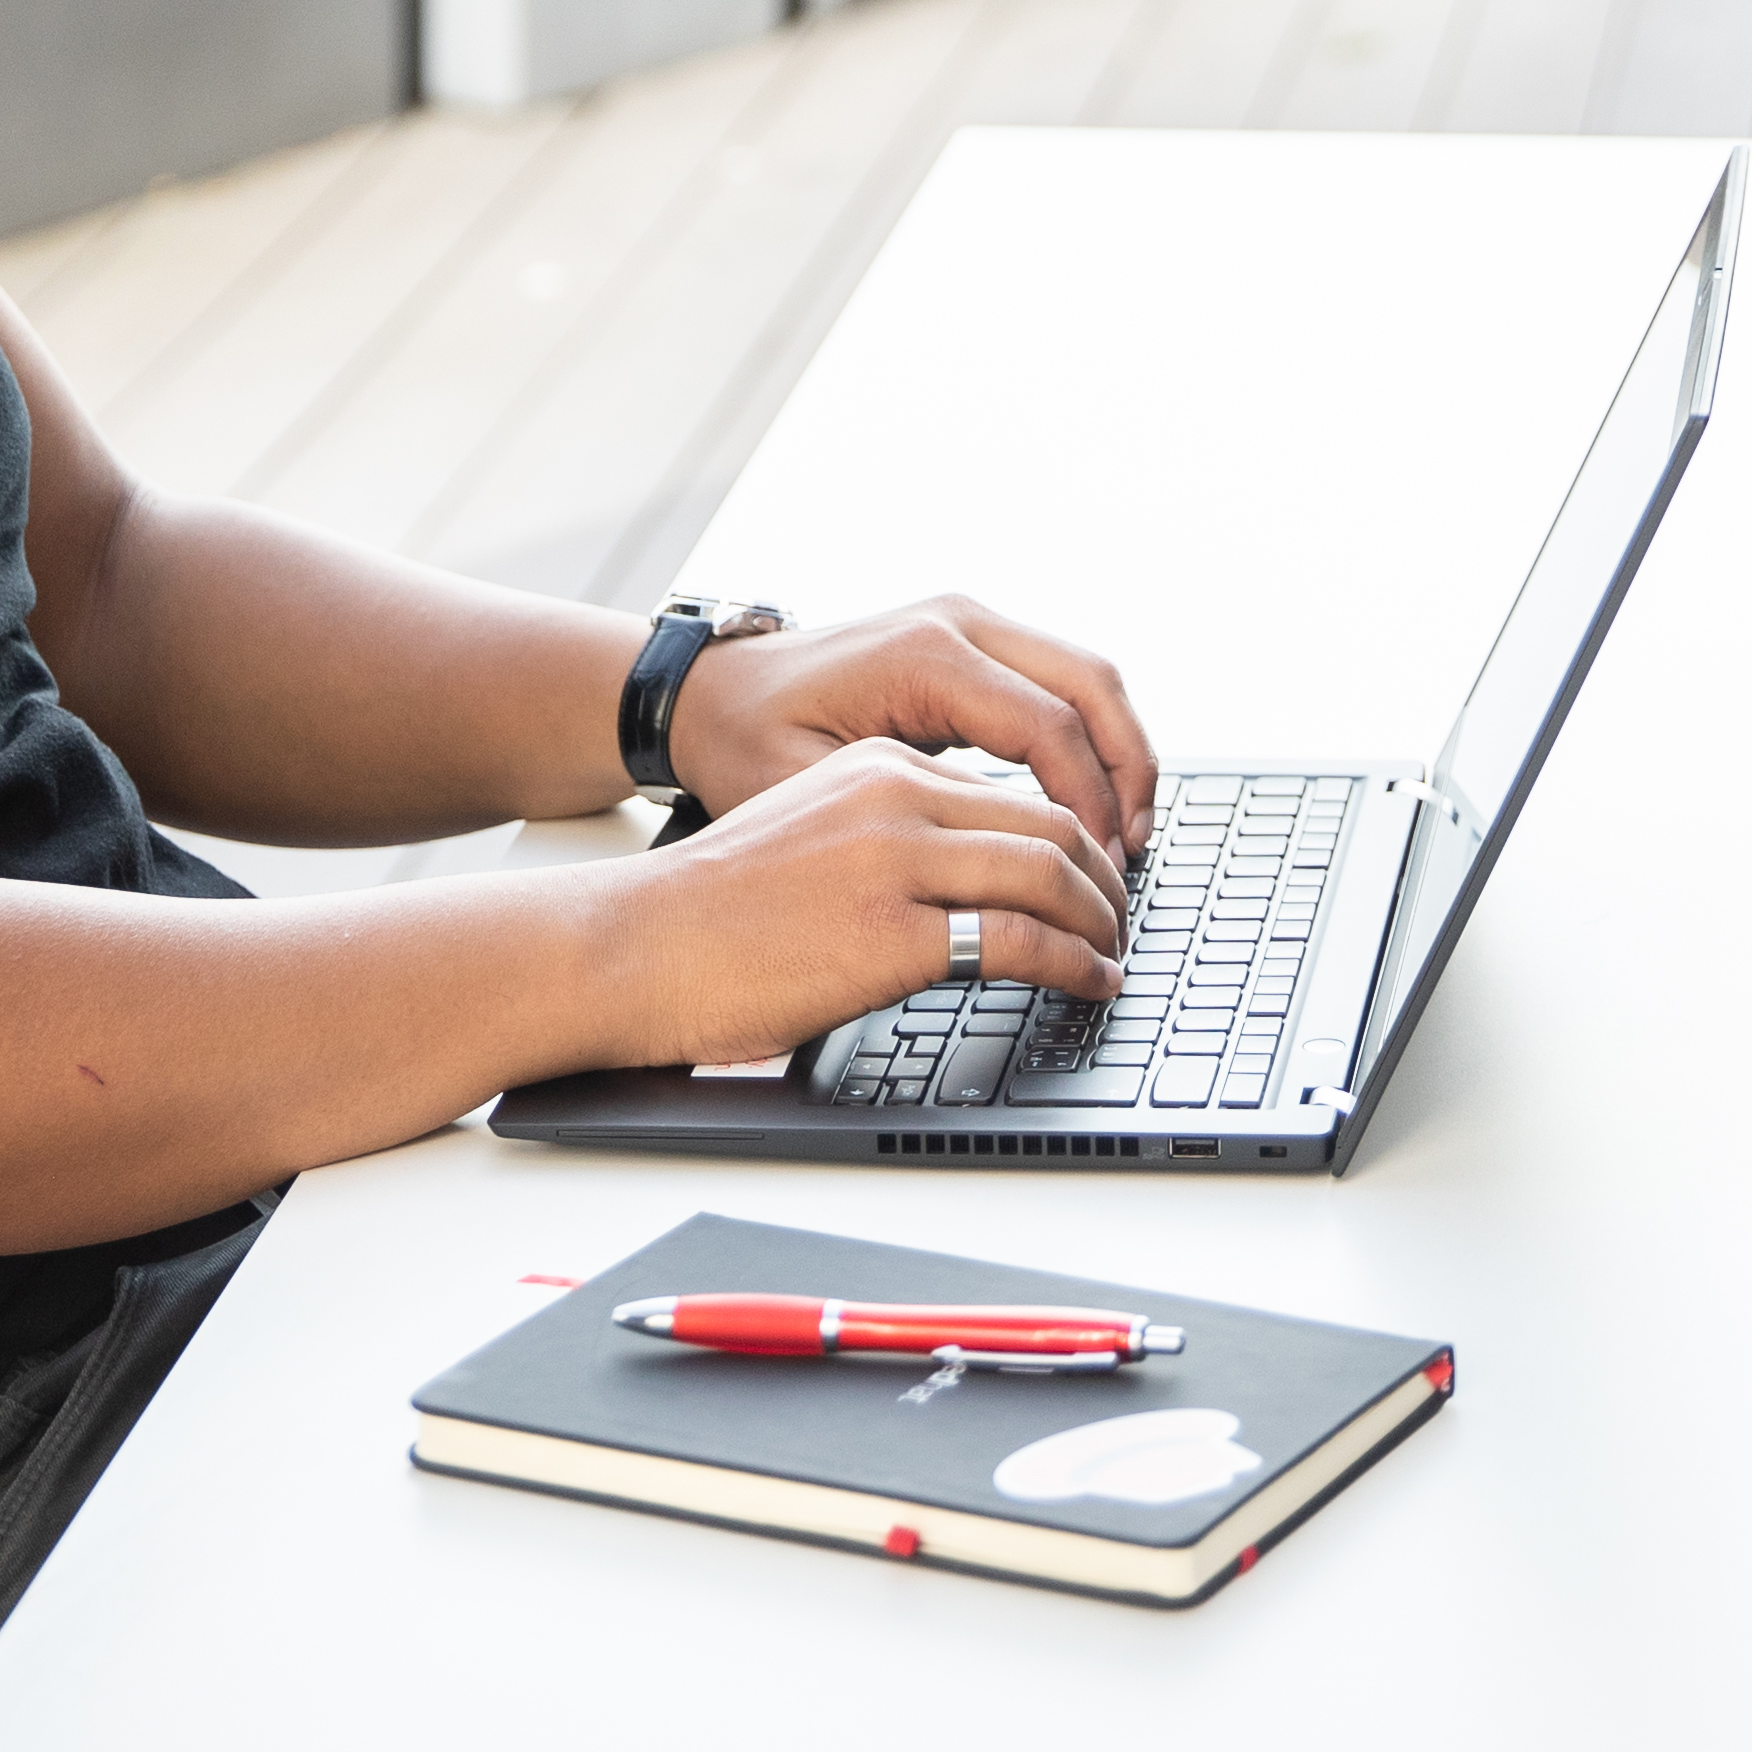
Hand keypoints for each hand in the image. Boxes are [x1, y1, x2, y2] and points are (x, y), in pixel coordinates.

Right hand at [605, 739, 1133, 1065]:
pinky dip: (1075, 965)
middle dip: (1103, 878)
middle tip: (1120, 920)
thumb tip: (963, 887)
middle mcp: (893, 797)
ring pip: (1049, 873)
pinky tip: (1087, 983)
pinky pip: (1022, 941)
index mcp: (875, 767)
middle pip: (1048, 822)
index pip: (1011, 791)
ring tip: (1113, 956)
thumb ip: (885, 838)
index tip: (1091, 880)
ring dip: (1101, 922)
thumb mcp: (807, 834)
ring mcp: (896, 861)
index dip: (1072, 838)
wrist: (631, 947)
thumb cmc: (707, 913)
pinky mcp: (893, 933)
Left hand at [667, 594, 1157, 861]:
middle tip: (1130, 854)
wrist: (710, 691)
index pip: (1046, 726)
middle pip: (1090, 684)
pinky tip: (1088, 801)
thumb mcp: (813, 791)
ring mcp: (967, 621)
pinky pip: (1057, 680)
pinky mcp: (969, 640)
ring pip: (1087, 674)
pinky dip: (1087, 735)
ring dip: (1118, 751)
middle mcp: (956, 621)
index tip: (1095, 872)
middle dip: (1126, 771)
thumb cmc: (744, 742)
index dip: (1086, 804)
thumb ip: (912, 815)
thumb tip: (1004, 859)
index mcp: (923, 656)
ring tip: (1123, 835)